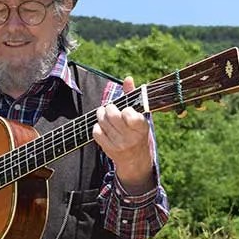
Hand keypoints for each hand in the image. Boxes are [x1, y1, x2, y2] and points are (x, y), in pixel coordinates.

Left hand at [92, 77, 154, 193]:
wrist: (136, 160)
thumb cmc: (137, 132)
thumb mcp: (140, 116)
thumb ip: (133, 96)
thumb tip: (128, 78)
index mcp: (142, 127)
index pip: (130, 115)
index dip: (125, 110)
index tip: (126, 110)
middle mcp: (131, 136)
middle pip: (112, 115)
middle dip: (109, 108)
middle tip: (110, 108)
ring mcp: (119, 144)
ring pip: (102, 122)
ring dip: (101, 115)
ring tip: (105, 115)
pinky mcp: (109, 149)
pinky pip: (96, 132)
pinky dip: (97, 126)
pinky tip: (103, 127)